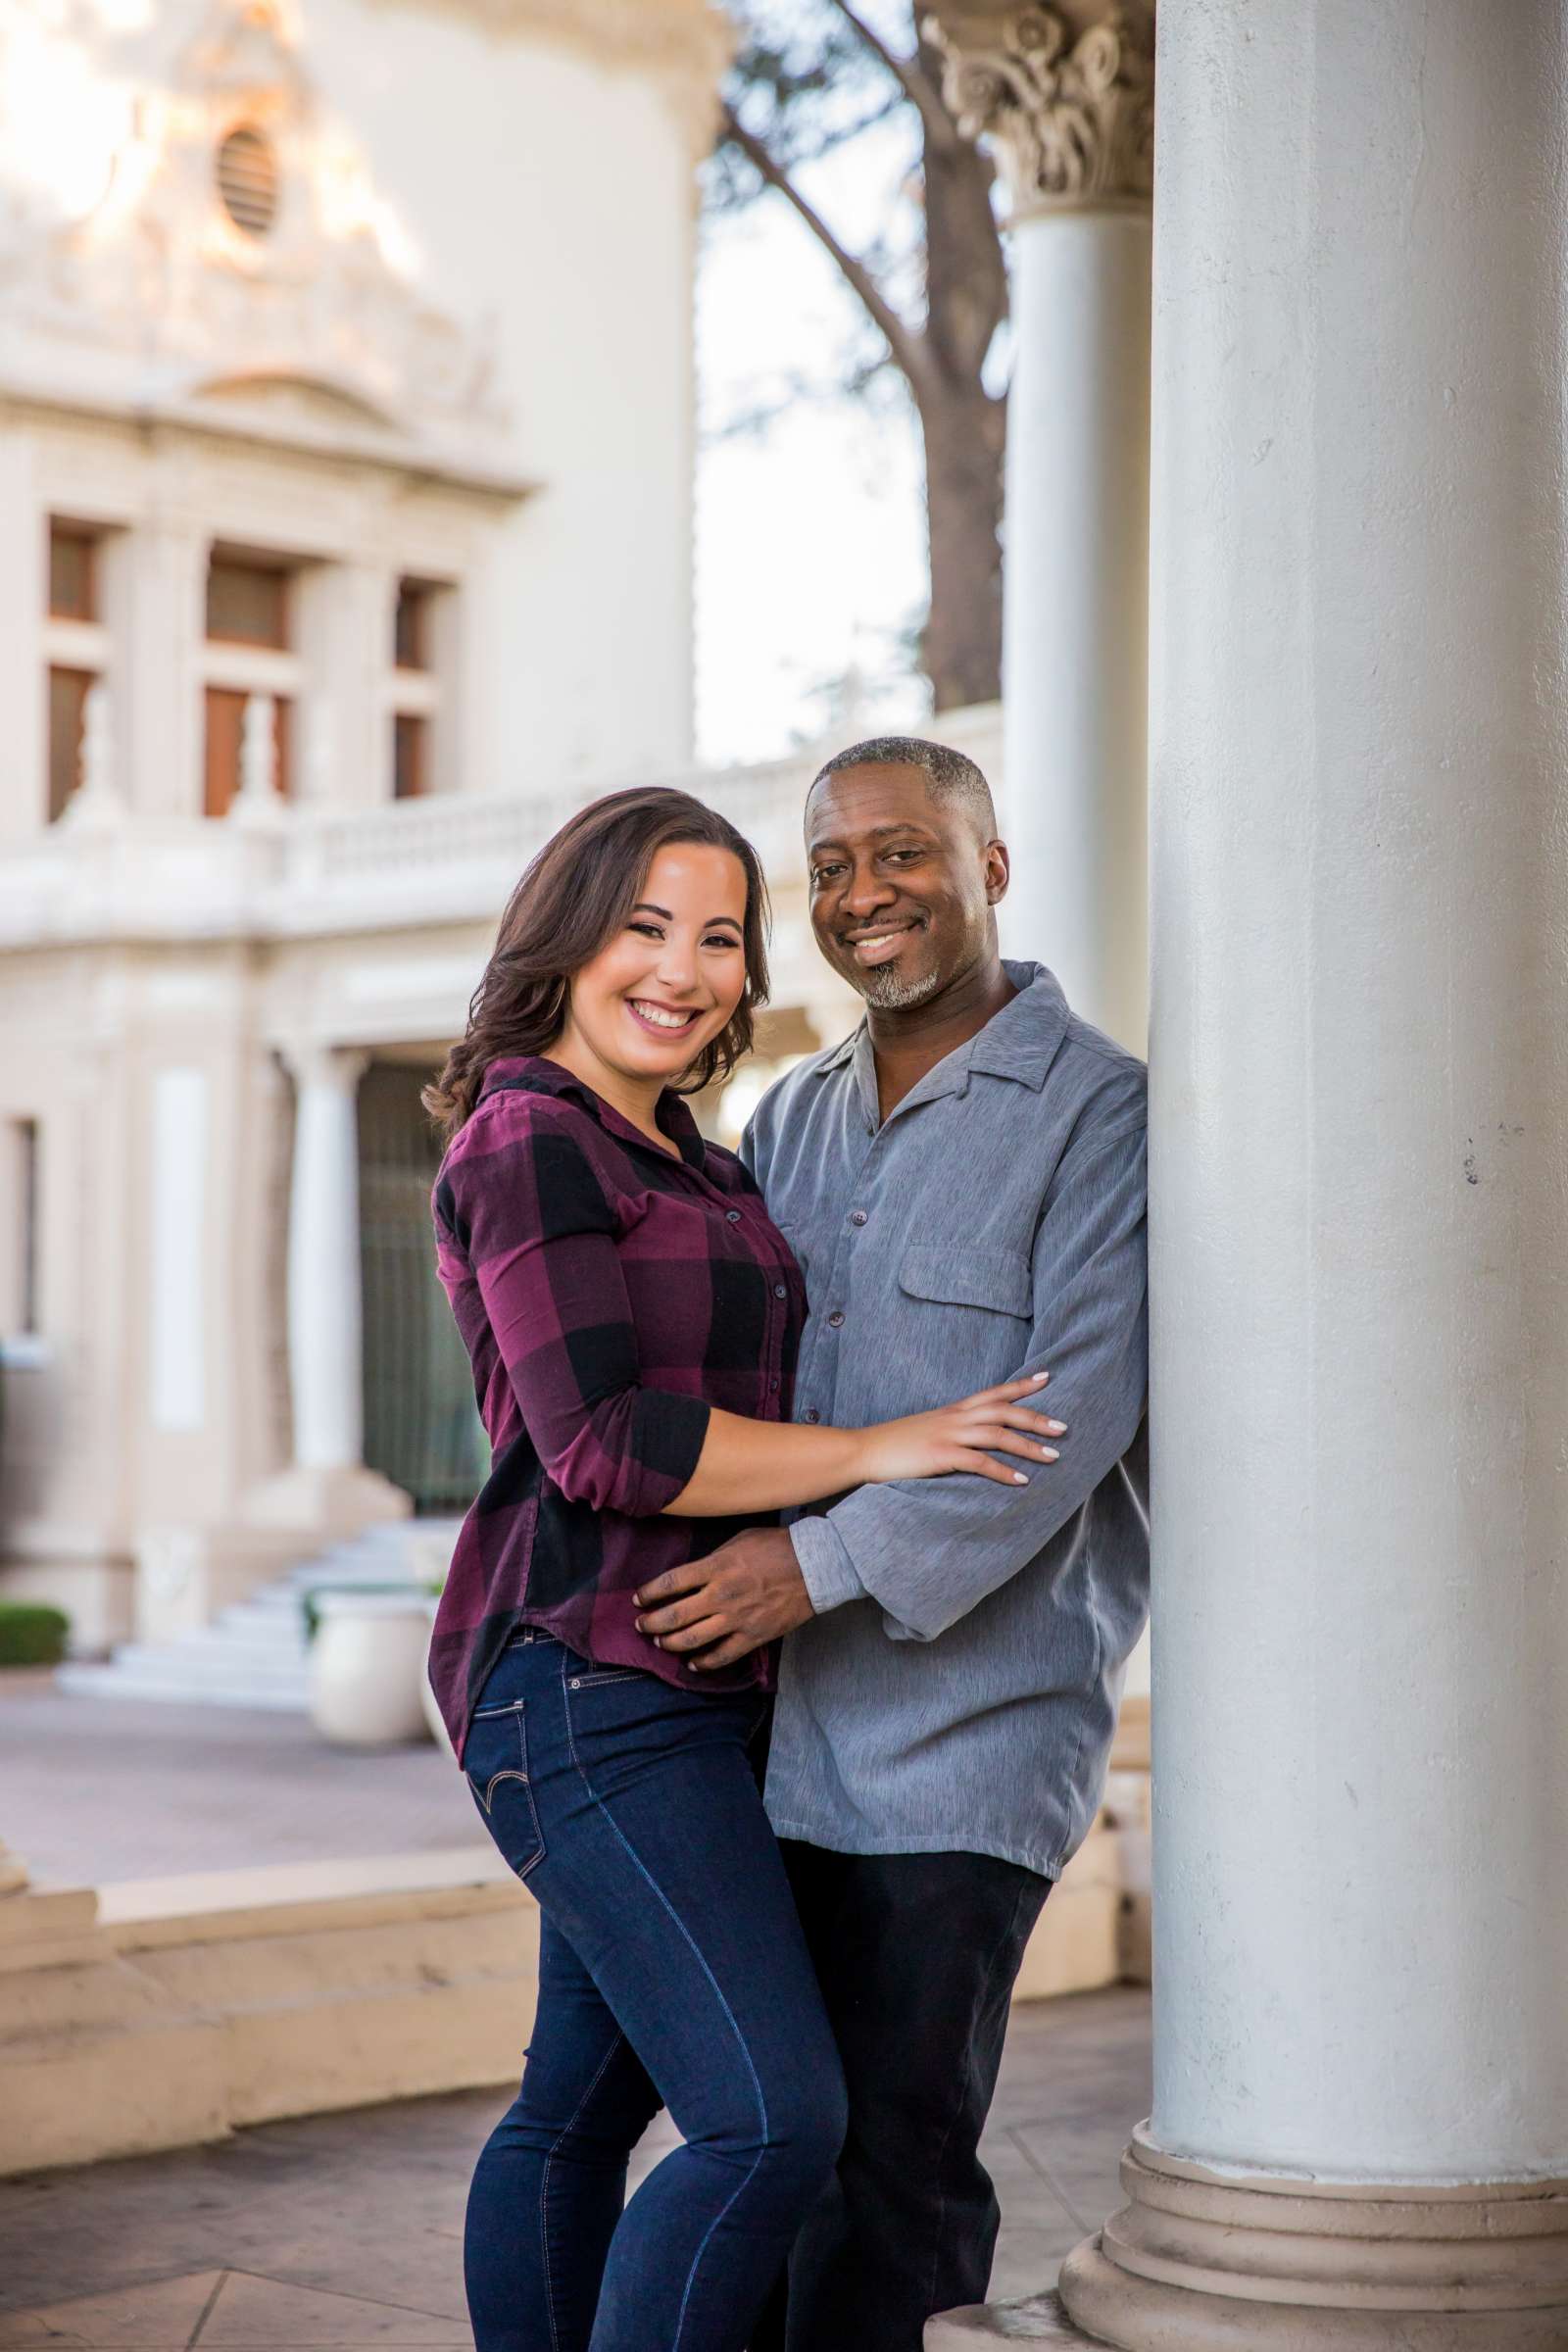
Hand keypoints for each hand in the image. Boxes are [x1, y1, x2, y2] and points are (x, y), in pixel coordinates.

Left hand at [634, 1528, 813, 1670]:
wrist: (814, 1565)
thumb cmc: (776, 1547)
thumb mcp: (738, 1540)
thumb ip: (713, 1559)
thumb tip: (692, 1574)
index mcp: (716, 1567)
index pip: (671, 1583)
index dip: (649, 1592)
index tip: (638, 1598)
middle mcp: (721, 1595)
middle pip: (674, 1615)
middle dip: (651, 1623)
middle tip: (642, 1625)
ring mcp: (736, 1618)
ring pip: (692, 1640)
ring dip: (670, 1643)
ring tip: (661, 1642)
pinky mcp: (753, 1636)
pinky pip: (721, 1656)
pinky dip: (703, 1663)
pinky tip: (693, 1663)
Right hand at [855, 1373, 1065, 1488]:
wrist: (864, 1450)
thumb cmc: (895, 1444)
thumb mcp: (928, 1428)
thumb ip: (952, 1428)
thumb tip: (973, 1437)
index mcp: (953, 1410)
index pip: (994, 1392)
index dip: (1022, 1385)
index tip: (1048, 1377)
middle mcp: (955, 1417)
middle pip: (1004, 1411)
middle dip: (1036, 1418)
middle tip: (1064, 1427)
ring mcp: (948, 1435)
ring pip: (997, 1434)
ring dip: (1028, 1445)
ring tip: (1053, 1457)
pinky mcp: (941, 1456)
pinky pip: (979, 1462)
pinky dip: (1003, 1471)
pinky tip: (1021, 1481)